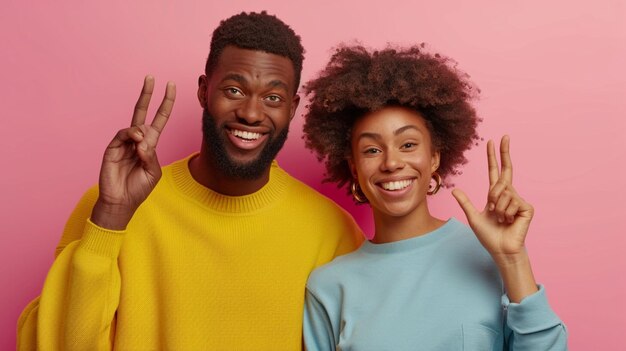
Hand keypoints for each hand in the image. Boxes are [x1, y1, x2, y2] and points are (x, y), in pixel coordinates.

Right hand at [91, 76, 175, 229]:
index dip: (165, 104)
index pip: (159, 119)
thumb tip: (142, 139)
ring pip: (135, 126)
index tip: (171, 87)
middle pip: (143, 112)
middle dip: (148, 94)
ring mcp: (124, 143)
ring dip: (142, 134)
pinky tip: (136, 144)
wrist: (121, 202)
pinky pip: (123, 134)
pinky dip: (132, 136)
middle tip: (152, 77)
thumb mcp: (153, 171)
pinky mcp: (112, 147)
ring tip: (141, 148)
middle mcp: (138, 140)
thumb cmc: (139, 188)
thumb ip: (151, 154)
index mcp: (150, 144)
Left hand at [451, 135, 533, 265]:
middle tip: (505, 135)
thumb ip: (465, 203)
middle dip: (504, 150)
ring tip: (500, 218)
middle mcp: (508, 194)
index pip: (494, 172)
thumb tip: (454, 190)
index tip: (492, 142)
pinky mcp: (526, 207)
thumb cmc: (488, 236)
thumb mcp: (473, 217)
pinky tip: (509, 221)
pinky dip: (505, 213)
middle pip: (506, 170)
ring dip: (497, 207)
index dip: (493, 157)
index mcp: (495, 195)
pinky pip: (511, 201)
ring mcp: (518, 200)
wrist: (501, 249)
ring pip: (502, 191)